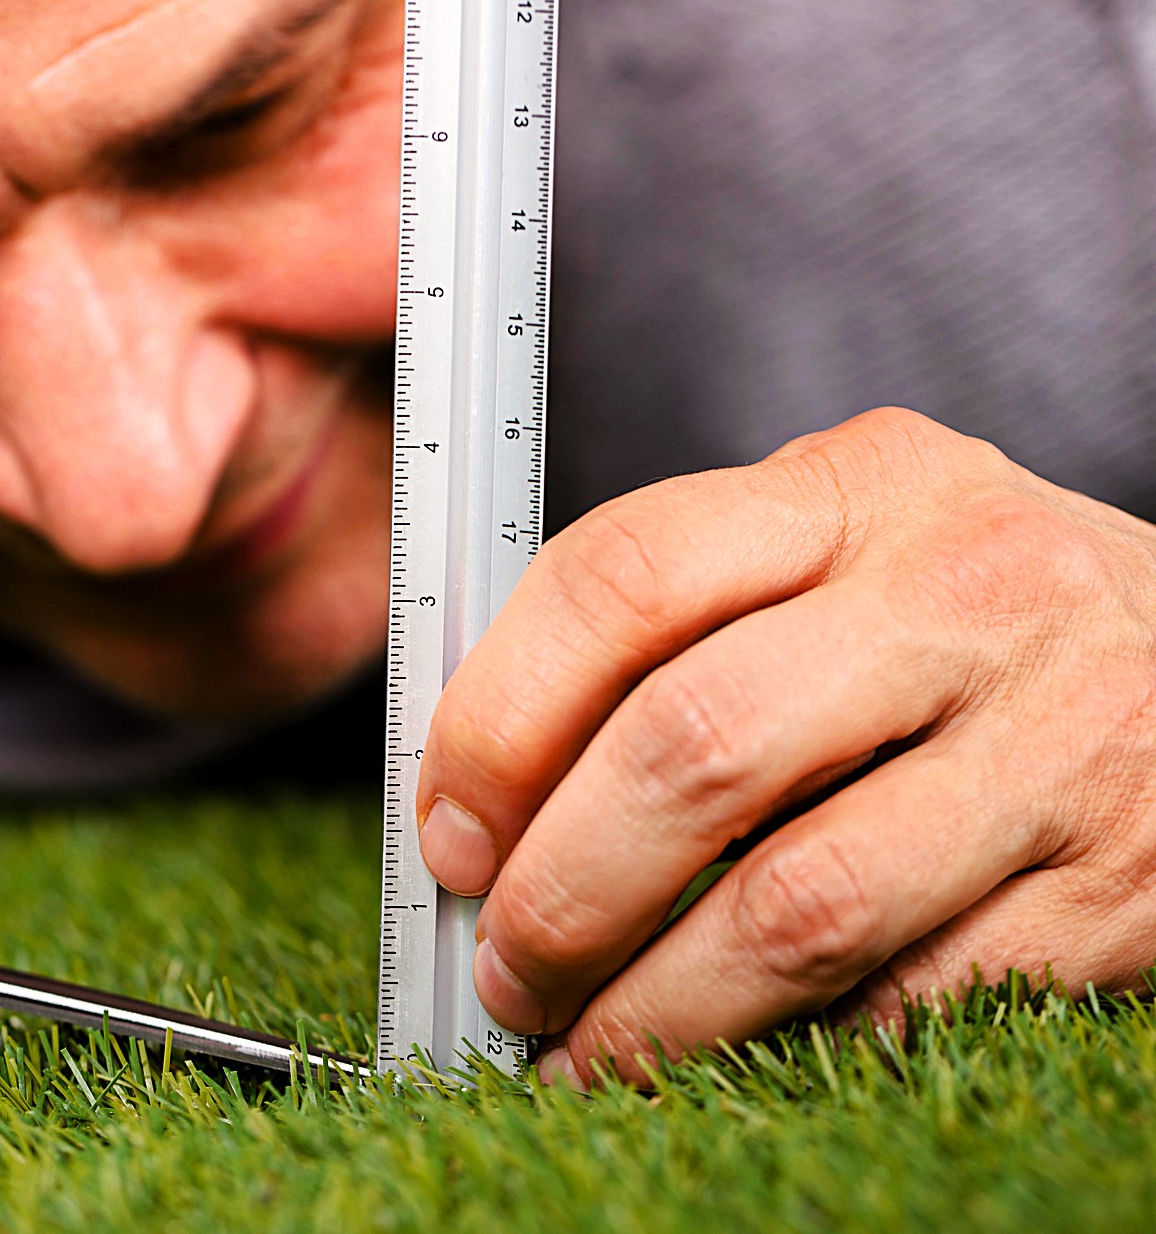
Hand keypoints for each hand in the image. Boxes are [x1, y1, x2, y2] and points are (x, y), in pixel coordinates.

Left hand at [418, 407, 1155, 1086]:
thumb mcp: (840, 552)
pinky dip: (790, 1046)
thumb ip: (677, 624)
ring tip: (584, 1048)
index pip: (618, 577)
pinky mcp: (1119, 885)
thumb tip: (482, 792)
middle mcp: (965, 589)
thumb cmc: (970, 624)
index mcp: (857, 487)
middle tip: (505, 969)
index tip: (449, 832)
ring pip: (793, 906)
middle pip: (691, 750)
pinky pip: (907, 998)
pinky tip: (730, 1052)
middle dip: (559, 894)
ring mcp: (1056, 738)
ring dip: (654, 1010)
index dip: (497, 723)